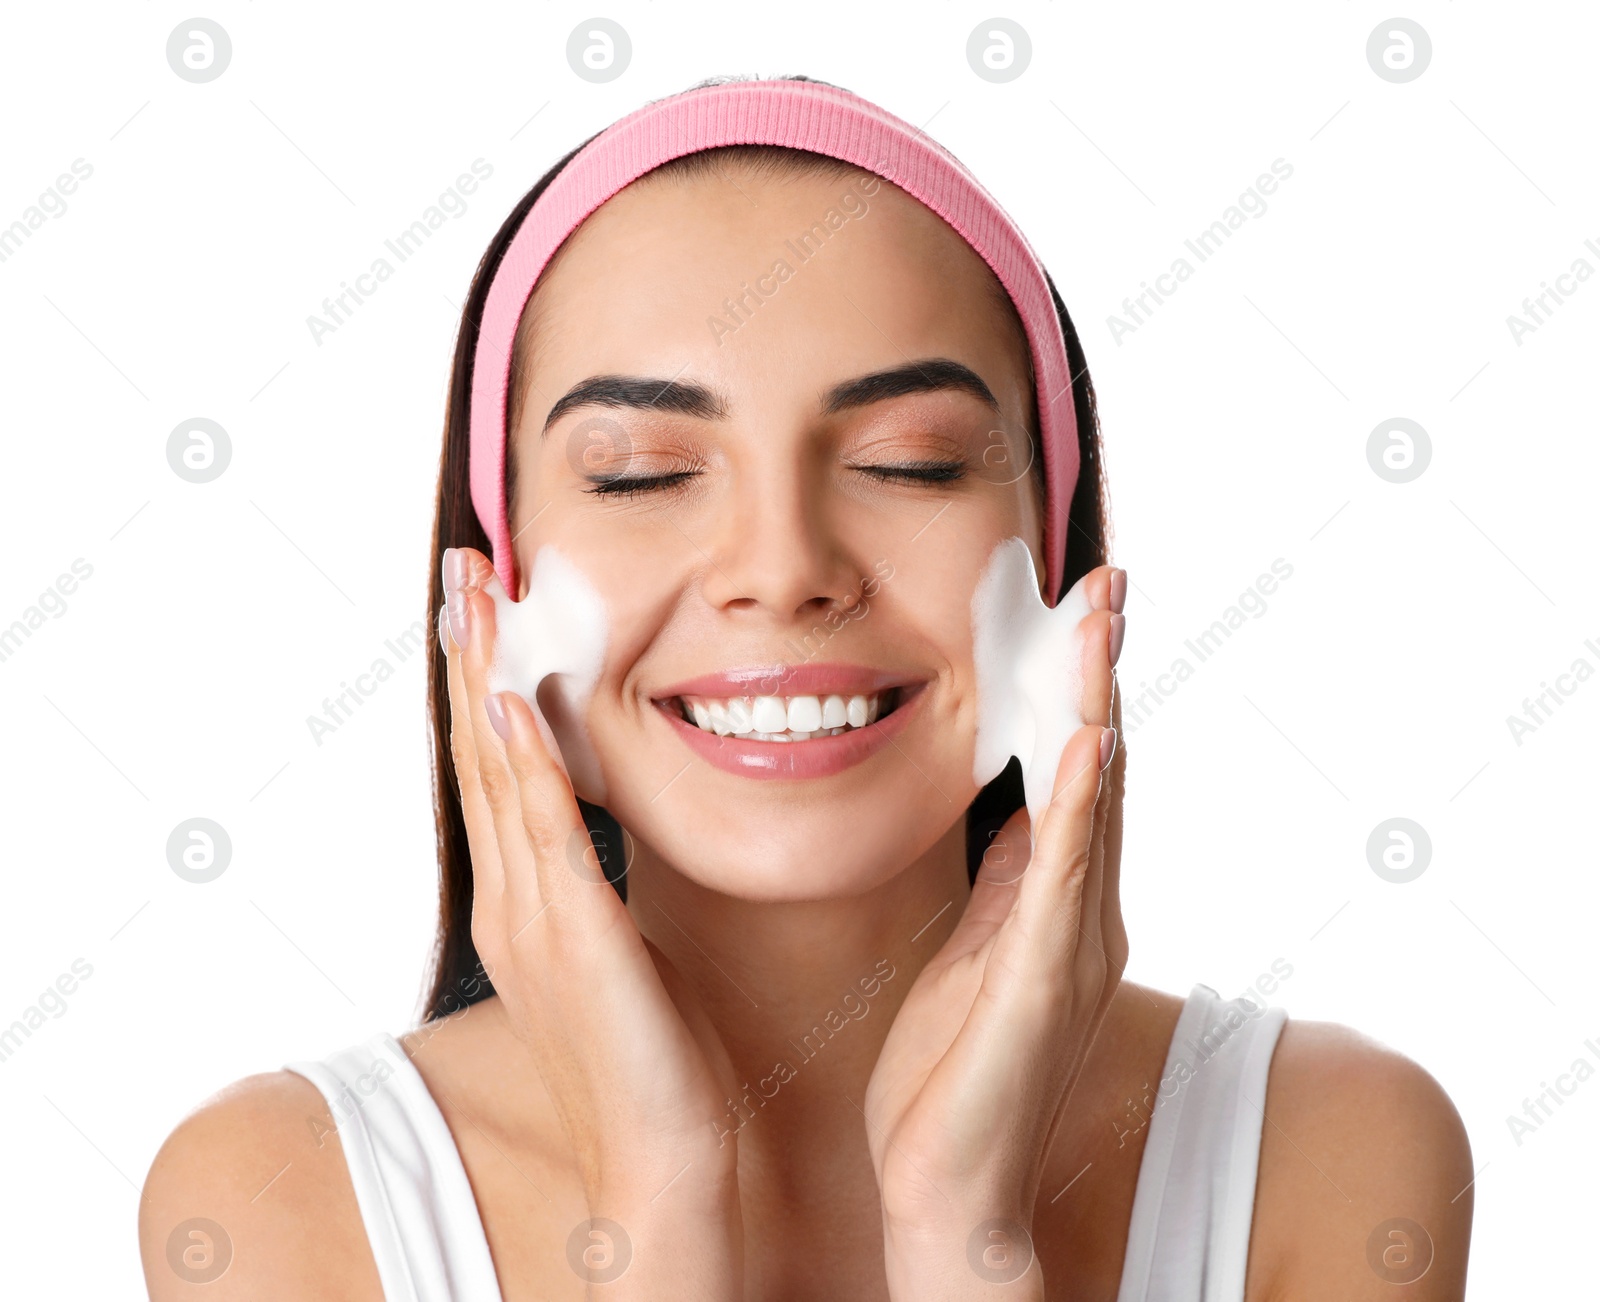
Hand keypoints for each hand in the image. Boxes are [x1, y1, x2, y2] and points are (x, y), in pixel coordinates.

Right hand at [440, 545, 743, 1297]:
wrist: (663, 1153)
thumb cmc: (656, 1055)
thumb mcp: (620, 947)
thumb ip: (597, 886)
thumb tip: (604, 833)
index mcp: (523, 902)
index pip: (497, 770)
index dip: (484, 685)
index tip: (482, 612)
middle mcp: (512, 899)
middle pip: (479, 754)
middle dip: (468, 659)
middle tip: (459, 573)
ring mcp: (532, 917)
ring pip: (498, 774)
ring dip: (484, 680)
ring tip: (471, 600)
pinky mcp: (573, 936)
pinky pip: (542, 831)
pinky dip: (524, 761)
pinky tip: (511, 701)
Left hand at [864, 564, 1127, 1297]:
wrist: (947, 1183)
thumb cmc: (953, 1074)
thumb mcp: (973, 949)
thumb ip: (1005, 880)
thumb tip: (1021, 805)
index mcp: (1059, 902)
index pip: (1074, 772)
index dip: (1077, 687)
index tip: (1077, 608)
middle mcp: (1083, 913)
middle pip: (1097, 767)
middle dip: (1099, 671)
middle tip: (1107, 581)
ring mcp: (1070, 944)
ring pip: (1091, 802)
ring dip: (1096, 707)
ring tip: (1101, 625)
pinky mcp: (1040, 979)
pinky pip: (1063, 877)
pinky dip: (1078, 806)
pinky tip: (1087, 744)